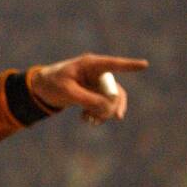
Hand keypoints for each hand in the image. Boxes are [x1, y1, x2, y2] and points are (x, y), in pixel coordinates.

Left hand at [27, 53, 148, 123]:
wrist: (41, 88)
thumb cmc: (52, 84)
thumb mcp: (67, 92)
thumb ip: (88, 99)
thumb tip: (108, 108)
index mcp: (91, 65)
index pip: (113, 65)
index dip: (129, 66)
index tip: (145, 65)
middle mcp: (98, 73)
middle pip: (115, 90)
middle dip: (110, 106)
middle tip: (100, 117)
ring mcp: (98, 83)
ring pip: (112, 100)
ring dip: (104, 113)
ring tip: (90, 121)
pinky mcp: (95, 93)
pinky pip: (105, 106)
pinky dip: (98, 115)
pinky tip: (85, 119)